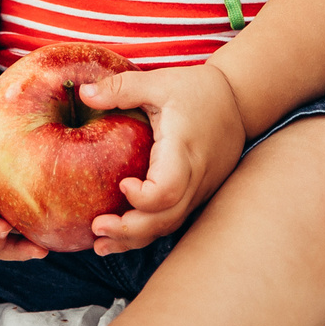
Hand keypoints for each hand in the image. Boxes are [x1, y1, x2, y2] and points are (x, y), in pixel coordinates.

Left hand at [80, 62, 248, 254]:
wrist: (240, 101)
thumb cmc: (196, 90)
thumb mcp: (158, 81)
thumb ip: (121, 88)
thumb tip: (83, 94)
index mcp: (183, 148)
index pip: (169, 188)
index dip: (143, 197)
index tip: (121, 184)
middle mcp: (195, 175)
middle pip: (167, 218)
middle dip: (130, 230)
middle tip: (96, 226)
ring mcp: (199, 189)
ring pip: (170, 225)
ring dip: (135, 239)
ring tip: (101, 243)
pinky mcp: (198, 194)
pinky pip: (173, 220)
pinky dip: (147, 232)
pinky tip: (121, 237)